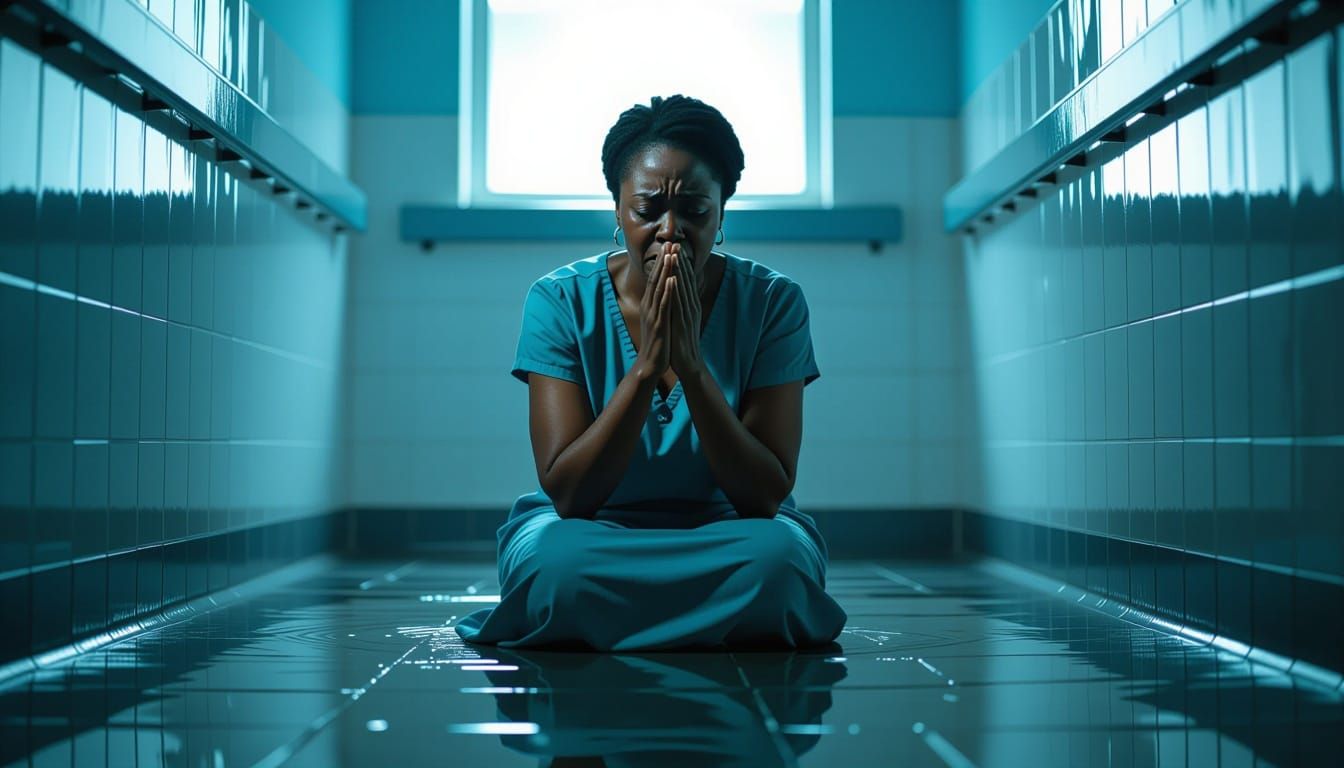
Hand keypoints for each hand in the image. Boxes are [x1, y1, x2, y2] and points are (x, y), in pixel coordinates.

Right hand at [635, 247, 673, 379]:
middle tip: (670, 243)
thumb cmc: (657, 342)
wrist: (651, 364)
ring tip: (671, 255)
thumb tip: (664, 293)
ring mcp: (653, 315)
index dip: (662, 262)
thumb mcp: (658, 320)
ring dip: (665, 270)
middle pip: (656, 279)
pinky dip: (668, 291)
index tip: (669, 247)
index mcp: (650, 305)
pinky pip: (664, 305)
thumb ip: (659, 305)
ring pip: (659, 288)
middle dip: (664, 260)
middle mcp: (649, 306)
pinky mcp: (659, 324)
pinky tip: (672, 280)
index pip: (656, 279)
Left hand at [667, 243, 703, 376]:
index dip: (681, 263)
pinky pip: (679, 303)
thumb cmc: (682, 342)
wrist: (689, 363)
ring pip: (683, 288)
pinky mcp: (683, 322)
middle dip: (680, 261)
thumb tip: (677, 294)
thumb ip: (681, 306)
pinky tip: (673, 278)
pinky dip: (676, 289)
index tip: (676, 248)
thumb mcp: (682, 320)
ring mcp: (688, 314)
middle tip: (676, 243)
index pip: (685, 280)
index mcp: (690, 305)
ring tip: (675, 254)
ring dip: (679, 270)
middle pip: (685, 279)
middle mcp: (691, 306)